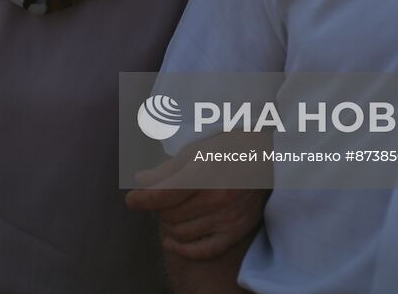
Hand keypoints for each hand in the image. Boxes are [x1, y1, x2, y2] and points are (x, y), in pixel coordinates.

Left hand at [126, 152, 268, 259]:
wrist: (266, 157)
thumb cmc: (227, 147)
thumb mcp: (195, 149)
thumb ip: (167, 169)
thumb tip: (139, 181)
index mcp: (205, 173)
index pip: (162, 195)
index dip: (141, 199)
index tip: (132, 199)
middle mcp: (217, 198)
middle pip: (168, 215)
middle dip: (159, 207)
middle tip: (163, 197)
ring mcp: (228, 217)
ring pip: (180, 232)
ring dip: (170, 224)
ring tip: (174, 210)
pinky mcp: (236, 230)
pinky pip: (202, 250)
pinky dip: (184, 248)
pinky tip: (173, 241)